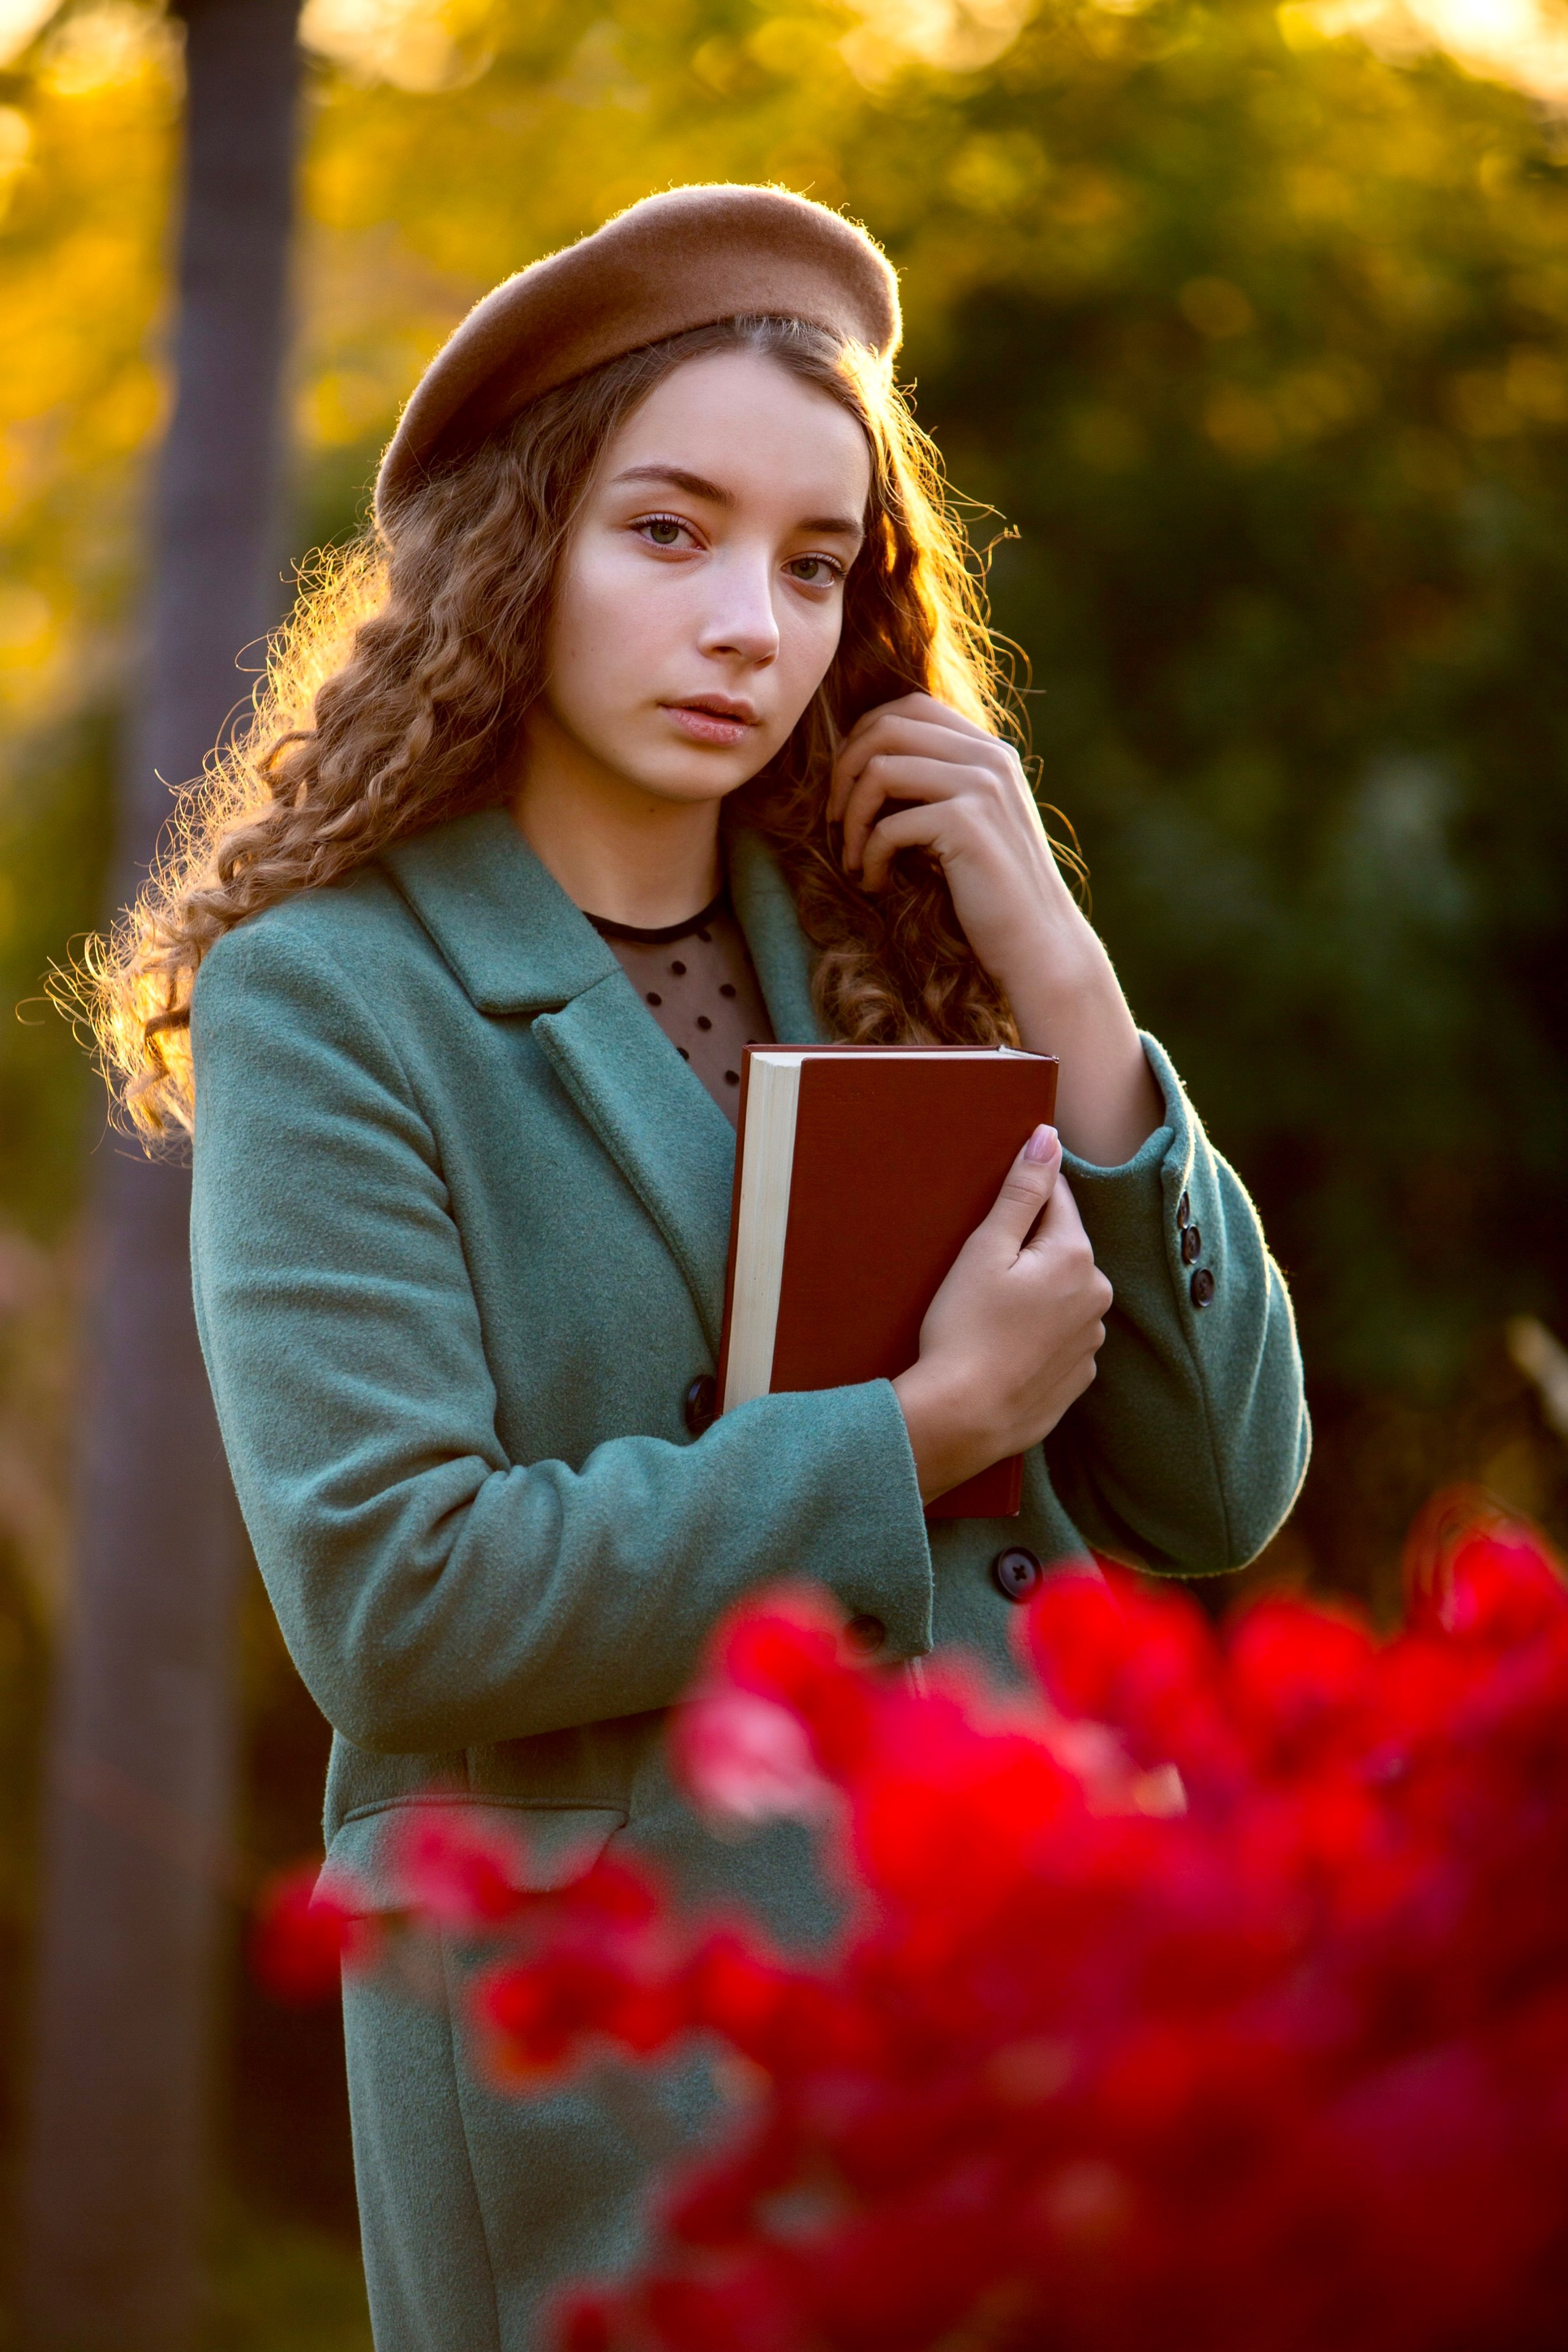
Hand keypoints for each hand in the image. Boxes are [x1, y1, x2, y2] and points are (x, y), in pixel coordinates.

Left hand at [829, 694, 1162, 1166]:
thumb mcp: (966, 825)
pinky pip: (889, 825)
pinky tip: (875, 884)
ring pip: (880, 769)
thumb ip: (934, 786)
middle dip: (844, 770)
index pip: (910, 706)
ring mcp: (981, 787)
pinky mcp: (968, 824)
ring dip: (850, 817)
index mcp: (988, 751)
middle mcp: (988, 758)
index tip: (847, 788)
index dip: (863, 737)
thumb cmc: (992, 893)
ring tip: (850, 856)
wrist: (1038, 945)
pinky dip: (867, 857)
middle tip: (835, 820)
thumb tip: (863, 764)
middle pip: (886, 726)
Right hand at [891, 1125, 1112, 1504]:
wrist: (964, 1418)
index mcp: (1075, 1257)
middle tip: (980, 1276)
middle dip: (1027, 1252)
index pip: (1058, 1199)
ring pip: (1062, 1295)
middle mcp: (1096, 1296)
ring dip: (1035, 1295)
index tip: (994, 1213)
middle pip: (1062, 1249)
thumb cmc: (965, 1330)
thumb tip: (1048, 1137)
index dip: (1023, 1198)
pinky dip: (1037, 1336)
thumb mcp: (985, 1250)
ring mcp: (1091, 1341)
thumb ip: (1022, 1191)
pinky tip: (1002, 1348)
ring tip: (989, 1317)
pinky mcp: (1078, 1377)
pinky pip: (1059, 1338)